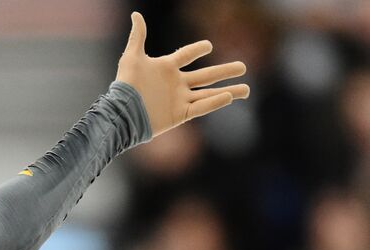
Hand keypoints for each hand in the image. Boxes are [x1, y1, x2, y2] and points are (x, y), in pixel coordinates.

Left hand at [115, 11, 249, 140]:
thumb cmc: (126, 85)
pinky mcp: (180, 115)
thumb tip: (136, 14)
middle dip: (225, 71)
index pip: (186, 55)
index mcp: (166, 68)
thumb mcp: (131, 57)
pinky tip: (229, 97)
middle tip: (243, 66)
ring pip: (209, 93)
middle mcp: (176, 84)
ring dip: (228, 91)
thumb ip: (138, 36)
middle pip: (206, 76)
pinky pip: (201, 107)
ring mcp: (180, 100)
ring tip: (246, 89)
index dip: (197, 49)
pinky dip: (215, 103)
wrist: (123, 113)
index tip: (209, 46)